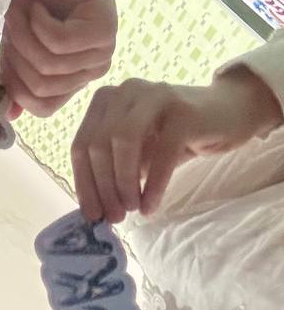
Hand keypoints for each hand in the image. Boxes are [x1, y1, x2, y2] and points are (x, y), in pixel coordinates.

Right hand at [0, 0, 116, 119]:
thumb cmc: (42, 0)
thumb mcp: (19, 44)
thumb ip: (15, 77)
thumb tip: (9, 115)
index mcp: (72, 82)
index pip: (44, 107)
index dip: (17, 88)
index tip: (5, 57)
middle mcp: (91, 73)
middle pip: (42, 86)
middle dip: (16, 56)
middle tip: (10, 26)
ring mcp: (101, 55)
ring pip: (48, 65)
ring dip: (23, 36)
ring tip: (20, 13)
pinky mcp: (103, 33)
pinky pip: (58, 43)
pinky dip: (39, 24)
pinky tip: (38, 9)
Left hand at [71, 67, 282, 222]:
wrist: (227, 112)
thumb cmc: (174, 137)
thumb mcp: (136, 153)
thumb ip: (113, 170)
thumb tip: (93, 210)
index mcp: (106, 100)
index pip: (81, 146)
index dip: (84, 184)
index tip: (92, 215)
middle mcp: (125, 92)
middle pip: (98, 145)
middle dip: (103, 187)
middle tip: (114, 217)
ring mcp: (154, 95)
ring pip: (123, 142)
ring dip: (123, 183)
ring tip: (131, 209)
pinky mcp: (183, 109)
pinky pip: (161, 153)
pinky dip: (153, 185)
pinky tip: (150, 206)